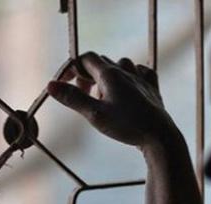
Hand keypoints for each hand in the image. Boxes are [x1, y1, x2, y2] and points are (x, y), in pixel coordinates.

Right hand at [47, 52, 177, 149]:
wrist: (159, 136)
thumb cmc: (127, 125)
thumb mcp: (94, 114)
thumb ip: (73, 98)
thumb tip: (50, 85)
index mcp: (110, 75)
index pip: (85, 59)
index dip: (71, 69)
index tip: (63, 84)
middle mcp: (126, 71)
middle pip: (101, 63)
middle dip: (87, 75)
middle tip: (83, 95)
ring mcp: (141, 78)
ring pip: (121, 65)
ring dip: (108, 75)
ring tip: (104, 95)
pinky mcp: (152, 88)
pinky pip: (141, 72)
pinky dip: (132, 76)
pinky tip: (130, 86)